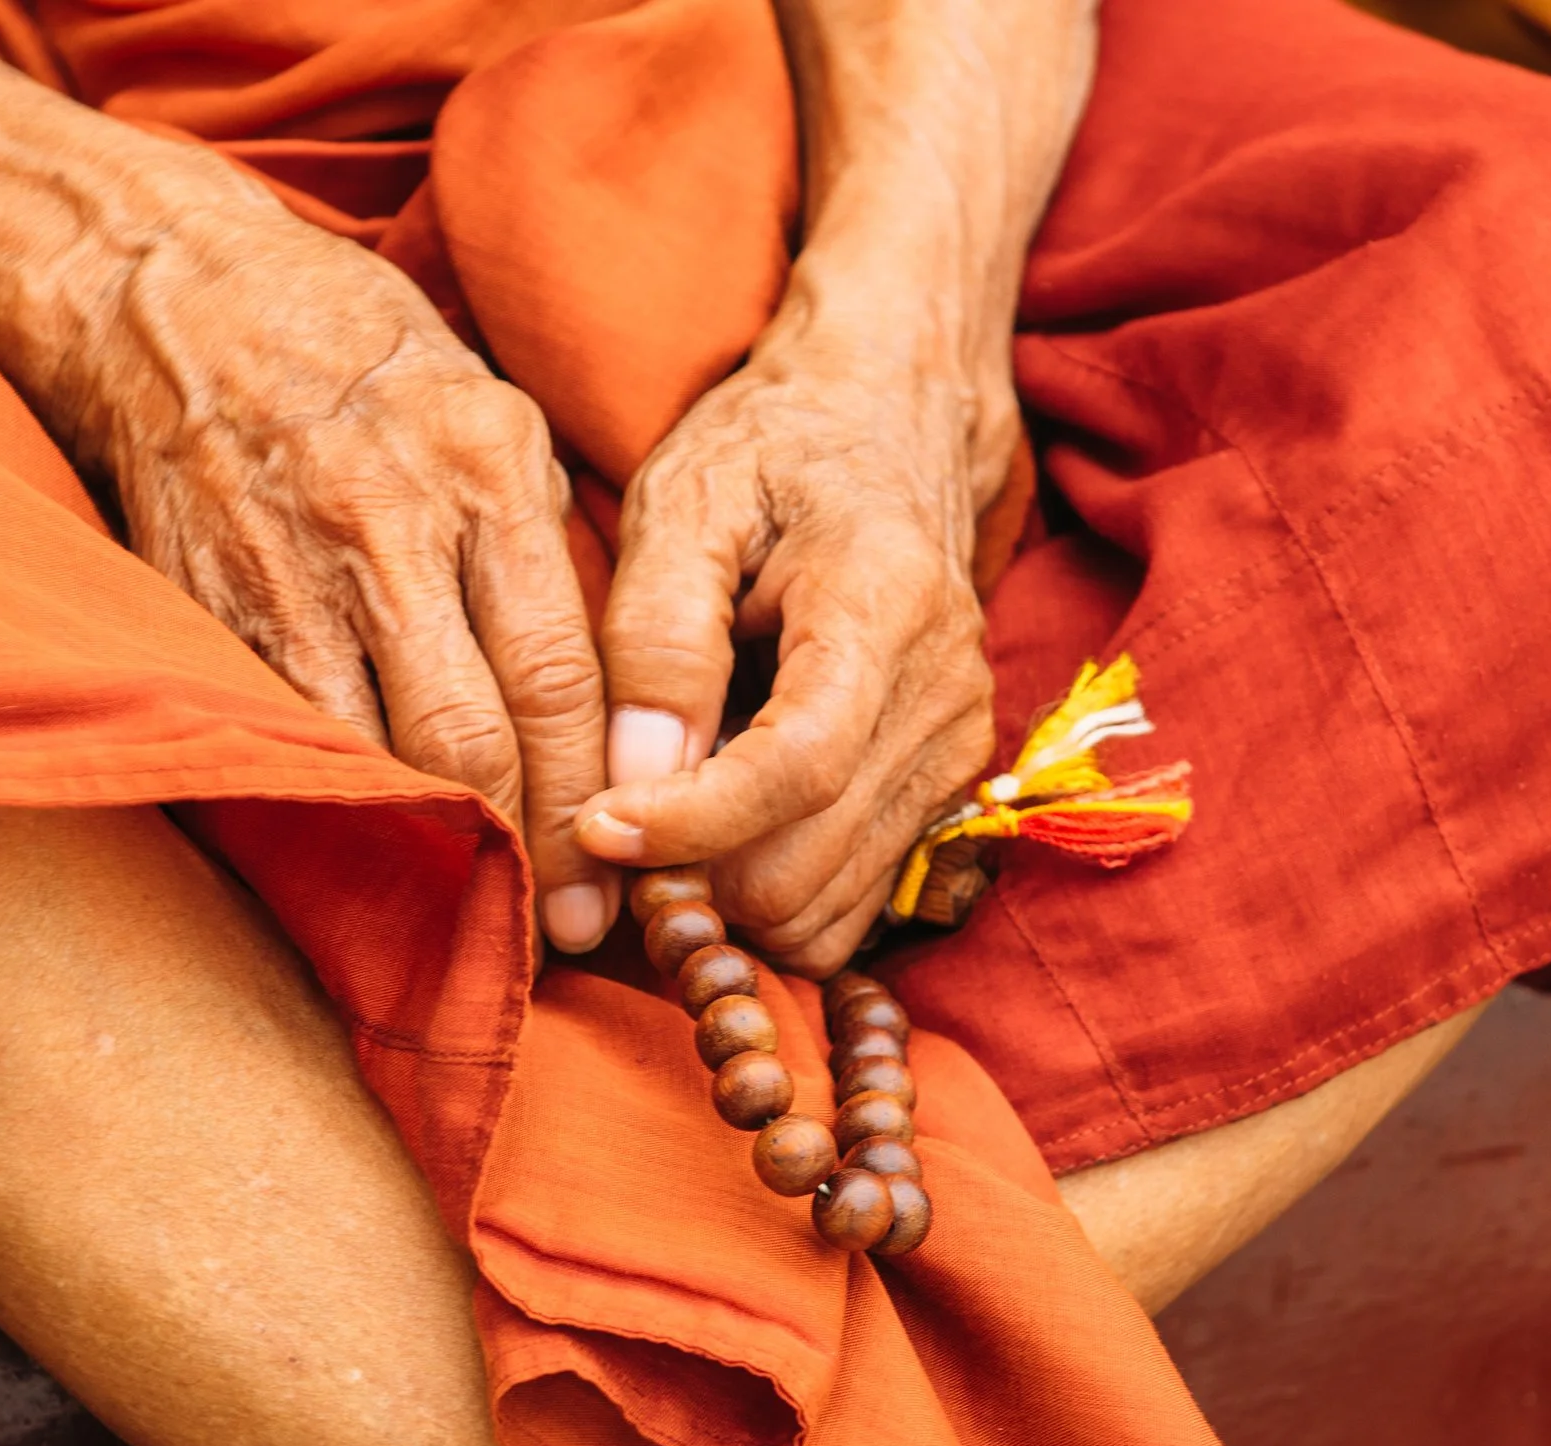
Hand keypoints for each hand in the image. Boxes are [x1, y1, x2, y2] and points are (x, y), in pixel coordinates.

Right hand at [65, 191, 617, 951]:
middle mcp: (391, 526)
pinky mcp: (210, 608)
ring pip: (376, 753)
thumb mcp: (488, 413)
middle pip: (475, 736)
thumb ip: (543, 547)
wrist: (174, 301)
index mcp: (484, 470)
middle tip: (565, 931)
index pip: (558, 675)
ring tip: (483, 915)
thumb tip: (605, 696)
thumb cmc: (360, 360)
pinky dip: (338, 804)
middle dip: (528, 851)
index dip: (590, 798)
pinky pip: (289, 735)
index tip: (615, 881)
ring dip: (435, 851)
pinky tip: (378, 854)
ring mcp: (290, 573)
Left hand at [572, 294, 1016, 973]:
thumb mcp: (685, 505)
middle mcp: (943, 695)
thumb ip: (656, 639)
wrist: (883, 427)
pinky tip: (719, 830)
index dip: (688, 824)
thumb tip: (633, 779)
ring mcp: (956, 754)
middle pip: (805, 865)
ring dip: (724, 896)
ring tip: (661, 818)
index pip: (797, 766)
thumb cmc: (766, 456)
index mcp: (885, 605)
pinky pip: (847, 912)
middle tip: (608, 824)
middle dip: (691, 873)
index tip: (594, 829)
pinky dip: (768, 899)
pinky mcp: (945, 795)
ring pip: (823, 913)